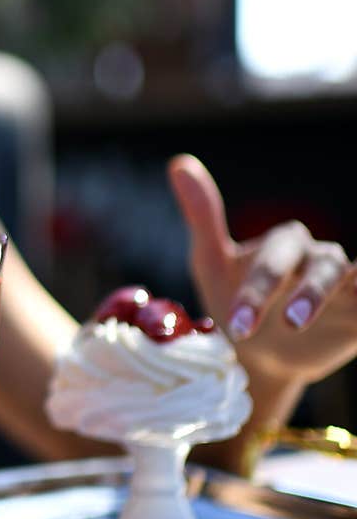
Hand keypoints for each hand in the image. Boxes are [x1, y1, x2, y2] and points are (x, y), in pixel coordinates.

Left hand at [169, 155, 356, 385]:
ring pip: (353, 277)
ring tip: (317, 324)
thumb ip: (203, 216)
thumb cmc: (231, 303)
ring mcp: (343, 286)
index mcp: (284, 244)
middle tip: (289, 324)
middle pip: (322, 267)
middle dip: (307, 294)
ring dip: (336, 295)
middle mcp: (318, 259)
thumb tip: (179, 163)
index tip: (239, 325)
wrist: (254, 355)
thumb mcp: (211, 263)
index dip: (257, 292)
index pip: (274, 262)